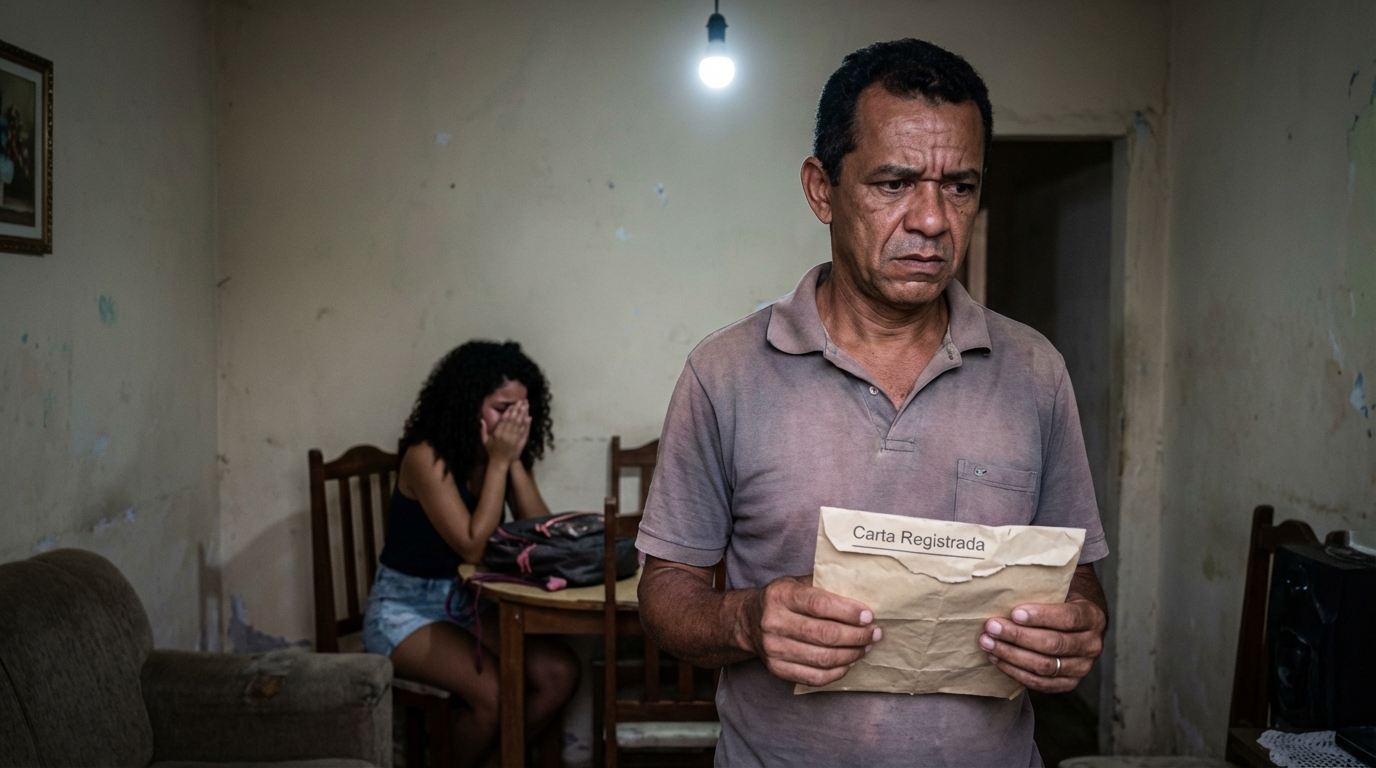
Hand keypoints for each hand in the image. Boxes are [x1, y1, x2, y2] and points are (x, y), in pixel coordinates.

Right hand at [480, 400, 530, 465]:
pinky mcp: (520, 442)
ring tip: (526, 406)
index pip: (504, 420)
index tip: (512, 404)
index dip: (509, 411)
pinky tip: (529, 418)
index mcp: (497, 433)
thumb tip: (481, 420)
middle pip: (513, 420)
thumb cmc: (491, 451)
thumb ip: (482, 430)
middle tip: (522, 401)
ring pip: (520, 424)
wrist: (500, 462)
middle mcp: (506, 435)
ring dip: (523, 414)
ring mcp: (514, 439)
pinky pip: (524, 432)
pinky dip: (527, 425)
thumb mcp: (484, 441)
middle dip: (518, 409)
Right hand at [737, 574, 880, 686]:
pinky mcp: (777, 669)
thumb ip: (823, 585)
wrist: (748, 621)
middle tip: (874, 633)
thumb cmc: (782, 599)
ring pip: (823, 658)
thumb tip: (862, 591)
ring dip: (851, 654)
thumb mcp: (796, 583)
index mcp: (781, 595)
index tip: (869, 616)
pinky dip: (837, 672)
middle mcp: (774, 622)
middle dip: (857, 636)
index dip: (848, 612)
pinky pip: (815, 677)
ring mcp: (774, 649)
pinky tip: (848, 662)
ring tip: (865, 647)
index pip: (819, 605)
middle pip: (825, 635)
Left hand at [979, 599, 1105, 692]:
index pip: (1068, 618)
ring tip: (988, 643)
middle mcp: (1092, 645)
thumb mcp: (1061, 589)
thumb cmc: (1062, 600)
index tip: (1014, 613)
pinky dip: (1016, 672)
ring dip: (1012, 655)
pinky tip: (998, 659)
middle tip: (992, 627)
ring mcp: (1082, 667)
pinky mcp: (1069, 683)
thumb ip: (1043, 590)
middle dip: (1018, 636)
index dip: (1041, 616)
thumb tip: (1006, 586)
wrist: (1079, 620)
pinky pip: (1040, 683)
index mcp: (1092, 617)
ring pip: (1045, 666)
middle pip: (1053, 644)